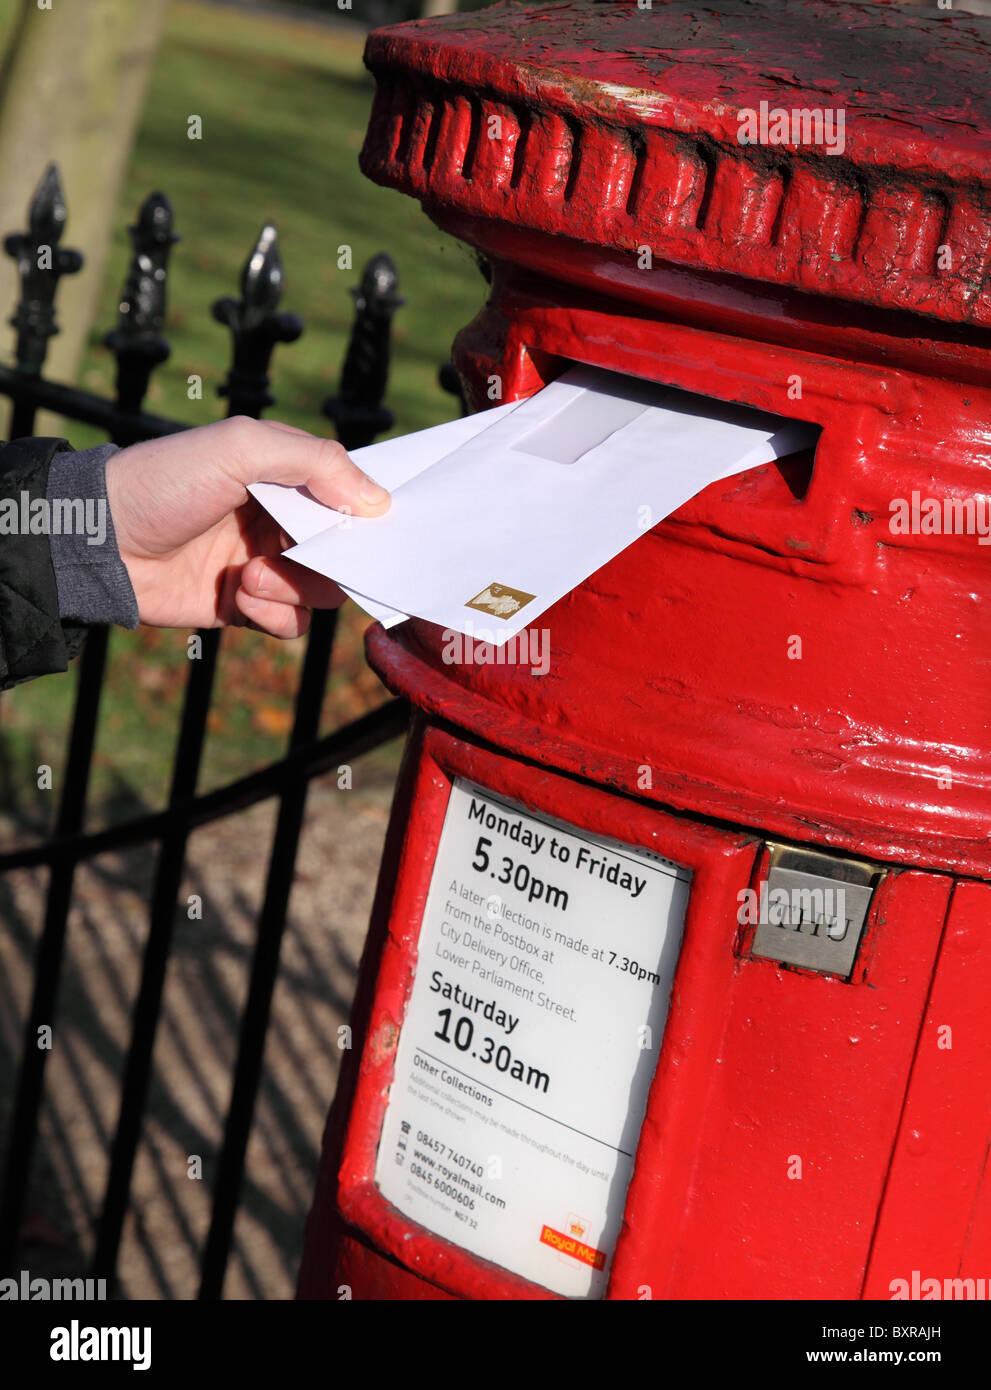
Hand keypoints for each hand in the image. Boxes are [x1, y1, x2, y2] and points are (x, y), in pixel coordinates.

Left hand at [105, 416, 388, 636]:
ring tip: (250, 577)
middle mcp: (280, 520)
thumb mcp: (241, 447)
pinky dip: (275, 615)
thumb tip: (377, 501)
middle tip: (302, 556)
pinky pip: (291, 623)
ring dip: (295, 588)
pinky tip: (239, 596)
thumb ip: (316, 462)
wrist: (100, 542)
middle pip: (345, 550)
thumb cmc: (164, 482)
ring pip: (322, 591)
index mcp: (285, 474)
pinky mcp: (247, 605)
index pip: (350, 494)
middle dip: (330, 559)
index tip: (375, 528)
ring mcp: (266, 564)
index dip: (367, 513)